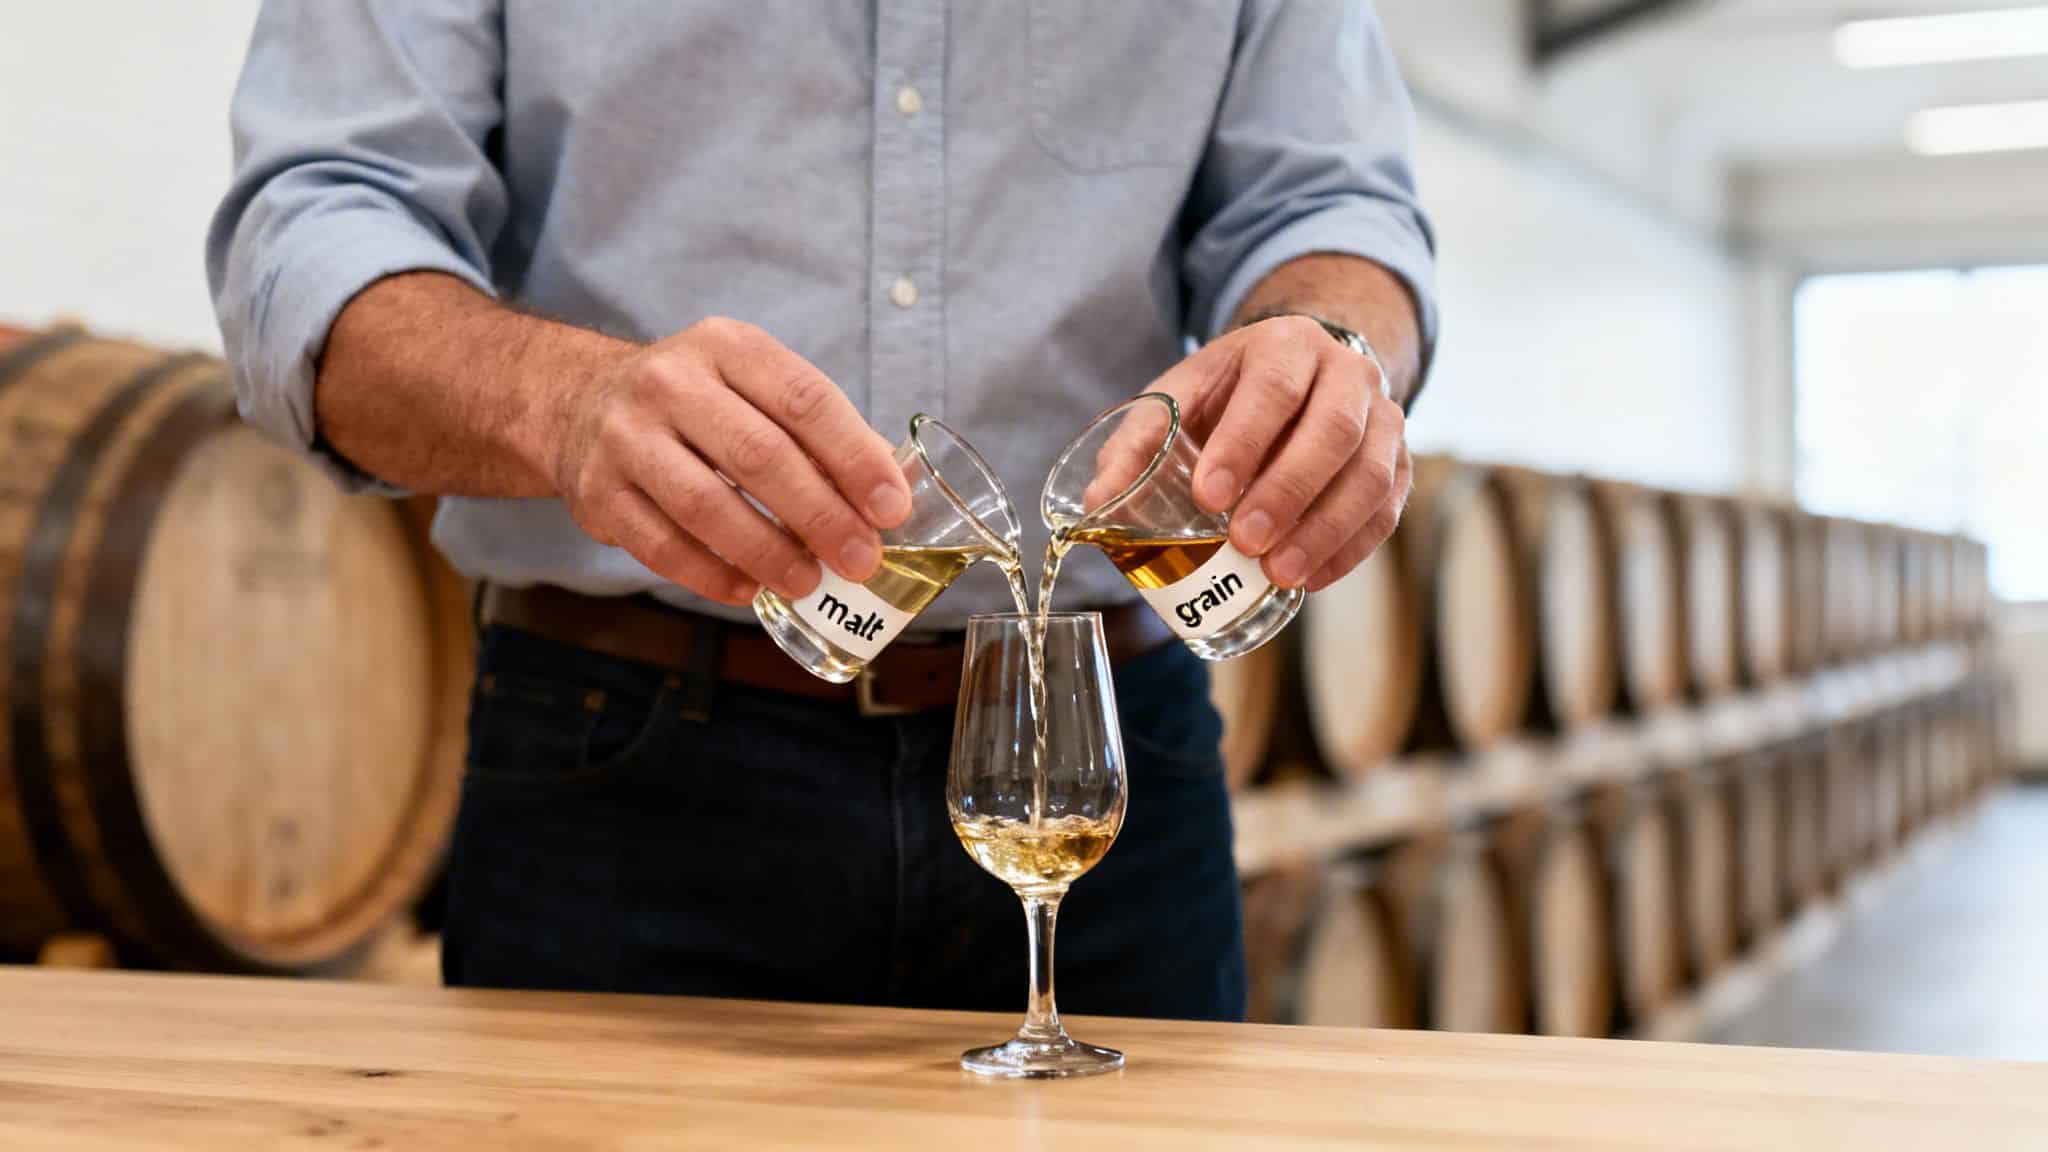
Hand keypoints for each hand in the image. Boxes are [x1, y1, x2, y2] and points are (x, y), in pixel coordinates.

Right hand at [545, 317, 912, 605]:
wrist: (582, 403)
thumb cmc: (698, 403)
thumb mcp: (753, 386)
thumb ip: (816, 431)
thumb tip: (888, 492)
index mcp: (727, 346)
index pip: (804, 400)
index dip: (855, 457)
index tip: (892, 508)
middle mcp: (670, 382)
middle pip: (760, 455)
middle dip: (820, 515)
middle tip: (860, 558)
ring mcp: (626, 436)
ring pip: (706, 504)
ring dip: (767, 552)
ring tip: (808, 582)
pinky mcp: (597, 491)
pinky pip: (661, 545)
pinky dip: (711, 575)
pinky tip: (747, 591)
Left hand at [1147, 316, 1410, 591]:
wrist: (1300, 375)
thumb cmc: (1230, 395)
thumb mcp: (1179, 398)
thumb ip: (1137, 444)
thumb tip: (1100, 502)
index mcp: (1287, 344)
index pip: (1274, 389)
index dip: (1245, 443)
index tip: (1210, 496)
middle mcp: (1347, 372)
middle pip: (1334, 431)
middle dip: (1289, 492)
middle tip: (1244, 542)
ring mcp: (1384, 417)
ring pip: (1371, 474)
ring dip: (1325, 530)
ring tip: (1278, 574)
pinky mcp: (1398, 463)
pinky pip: (1386, 510)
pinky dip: (1349, 550)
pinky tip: (1308, 579)